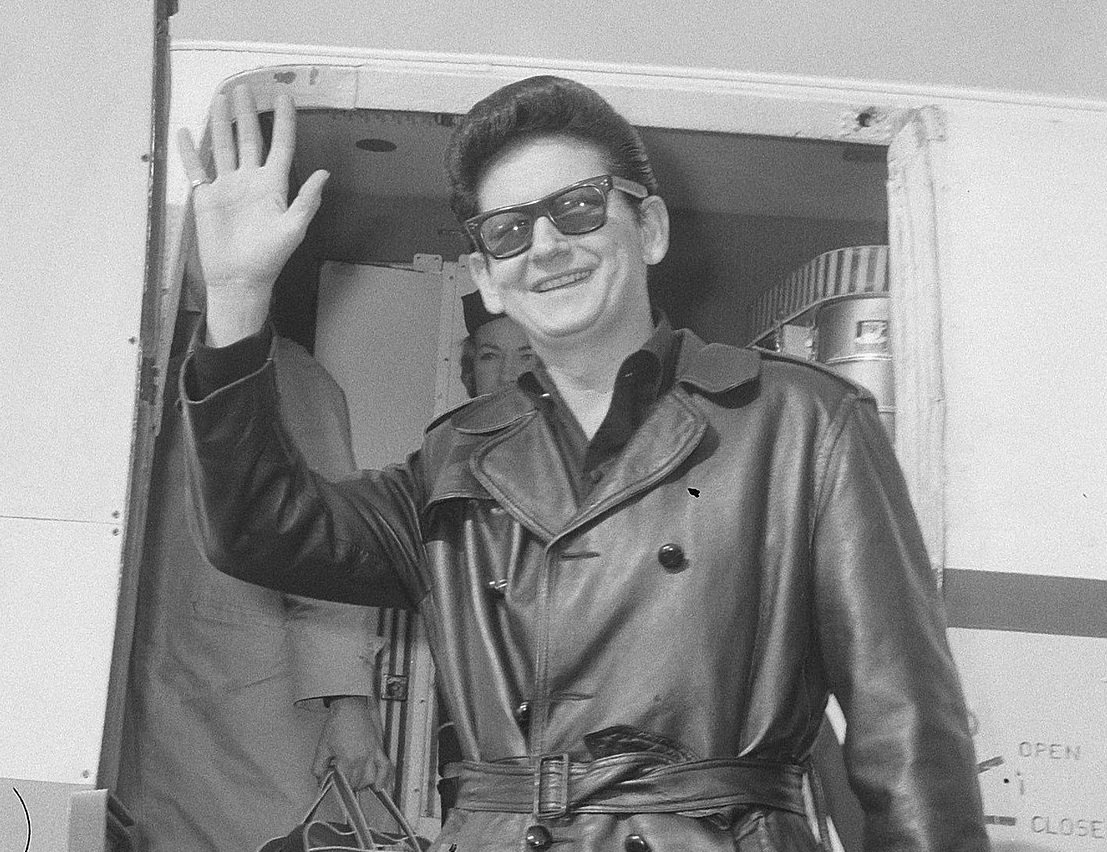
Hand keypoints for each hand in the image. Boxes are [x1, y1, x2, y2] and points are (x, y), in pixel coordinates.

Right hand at [177, 85, 328, 344]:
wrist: (239, 279)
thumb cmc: (269, 257)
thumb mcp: (293, 229)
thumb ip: (307, 200)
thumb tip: (325, 174)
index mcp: (273, 185)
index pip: (281, 146)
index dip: (284, 122)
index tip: (284, 98)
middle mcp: (251, 180)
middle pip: (250, 139)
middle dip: (247, 113)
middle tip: (244, 88)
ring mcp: (228, 187)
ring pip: (224, 146)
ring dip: (221, 123)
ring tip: (220, 98)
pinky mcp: (207, 197)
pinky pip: (196, 168)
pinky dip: (189, 151)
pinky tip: (186, 132)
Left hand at [312, 696, 395, 791]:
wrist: (350, 706)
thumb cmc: (338, 723)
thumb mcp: (322, 746)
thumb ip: (319, 767)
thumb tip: (320, 779)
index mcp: (348, 758)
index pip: (345, 784)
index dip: (338, 787)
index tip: (334, 785)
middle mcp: (362, 758)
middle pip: (358, 783)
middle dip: (349, 785)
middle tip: (342, 780)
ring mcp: (372, 753)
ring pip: (371, 778)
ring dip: (363, 783)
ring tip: (356, 780)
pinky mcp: (378, 748)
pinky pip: (385, 767)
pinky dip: (383, 778)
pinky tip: (378, 784)